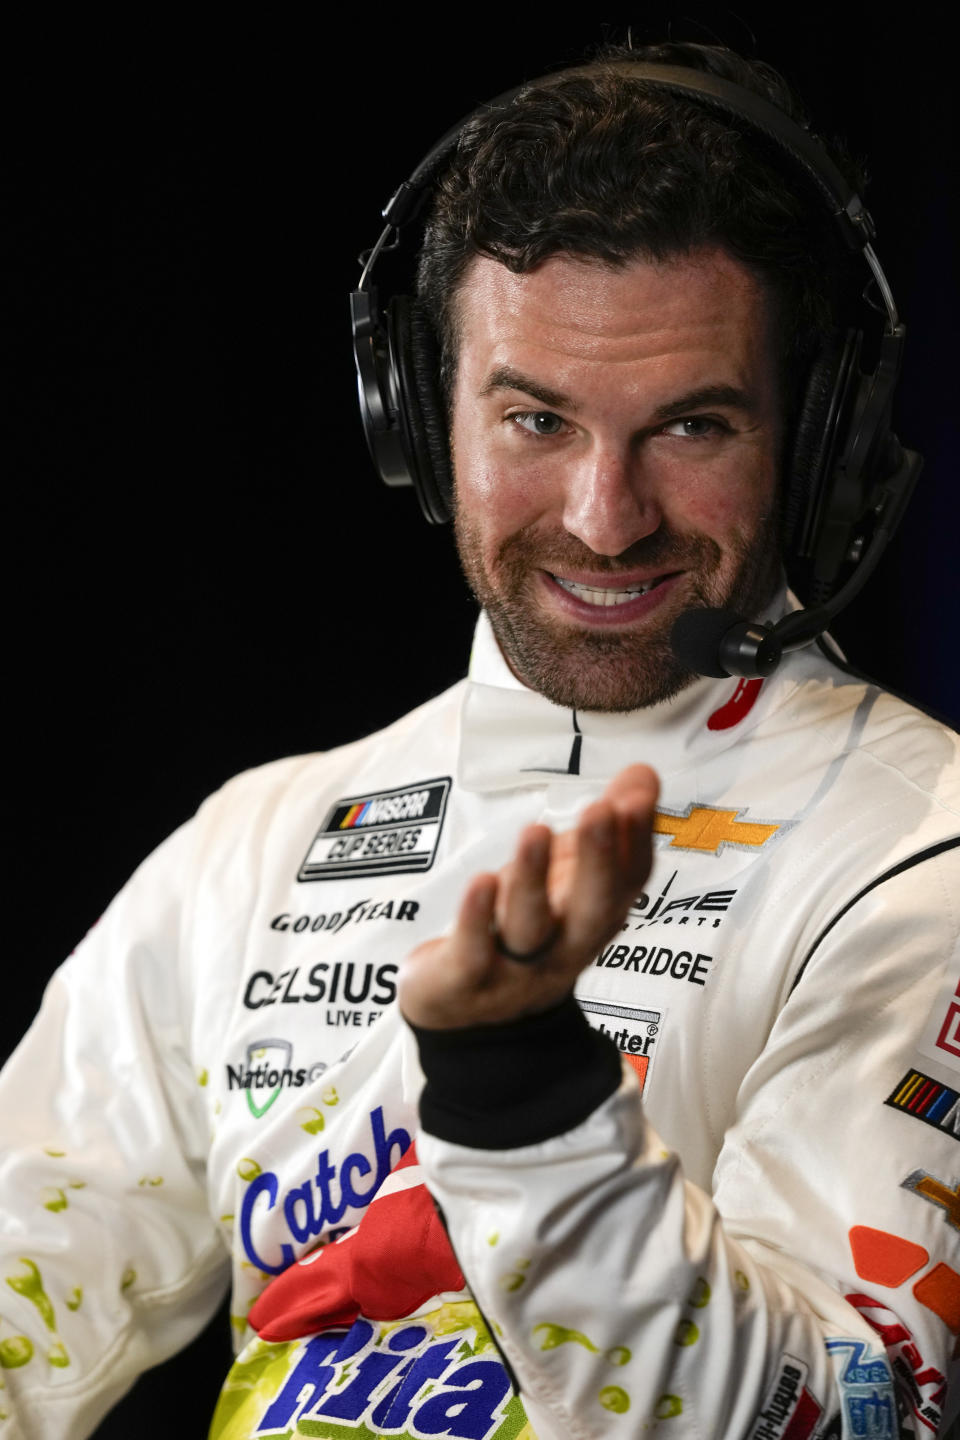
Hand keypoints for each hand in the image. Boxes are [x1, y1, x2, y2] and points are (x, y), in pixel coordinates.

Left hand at [399, 764, 658, 1029]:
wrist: (467, 1016)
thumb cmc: (528, 927)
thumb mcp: (569, 876)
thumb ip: (608, 826)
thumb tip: (645, 774)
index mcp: (594, 917)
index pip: (628, 881)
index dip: (635, 841)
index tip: (636, 797)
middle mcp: (565, 946)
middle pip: (591, 909)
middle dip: (598, 860)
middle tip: (602, 809)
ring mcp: (517, 968)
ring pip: (529, 926)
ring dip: (533, 879)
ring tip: (536, 832)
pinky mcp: (467, 980)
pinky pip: (474, 950)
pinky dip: (478, 917)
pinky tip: (481, 881)